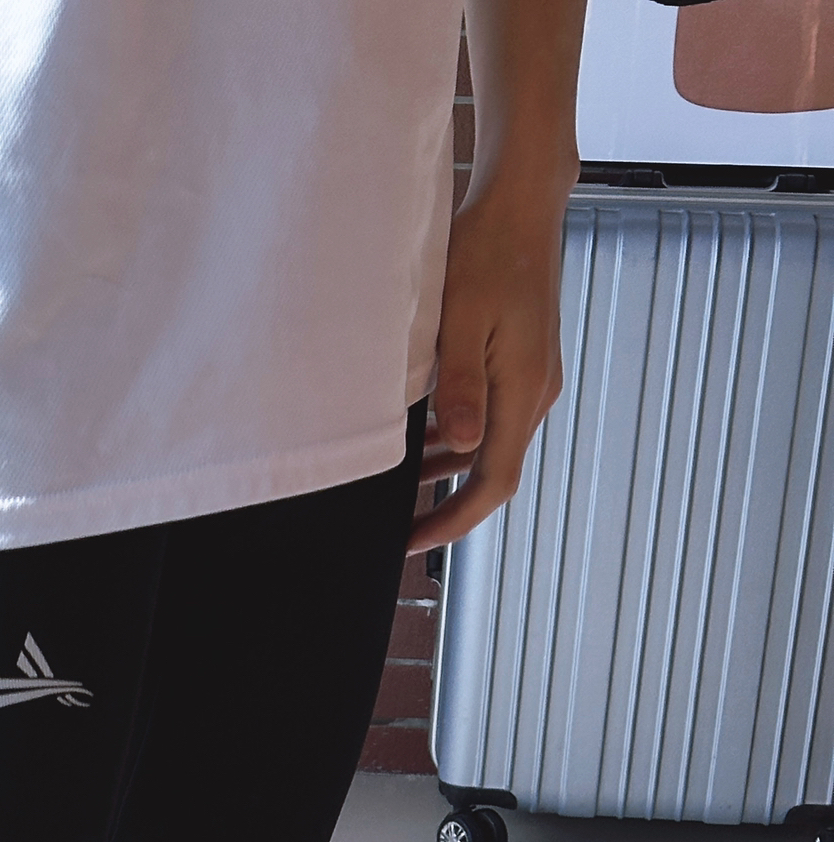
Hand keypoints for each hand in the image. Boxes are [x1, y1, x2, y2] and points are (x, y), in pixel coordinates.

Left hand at [408, 179, 568, 554]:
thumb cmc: (488, 251)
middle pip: (493, 473)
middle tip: (401, 529)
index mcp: (523, 390)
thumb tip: (460, 443)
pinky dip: (454, 438)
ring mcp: (532, 379)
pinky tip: (420, 439)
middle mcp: (535, 393)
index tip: (414, 542)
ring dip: (447, 472)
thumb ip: (459, 386)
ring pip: (489, 446)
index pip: (494, 482)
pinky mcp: (522, 364)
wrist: (521, 204)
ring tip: (400, 490)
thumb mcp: (461, 320)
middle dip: (448, 506)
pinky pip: (490, 418)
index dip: (453, 521)